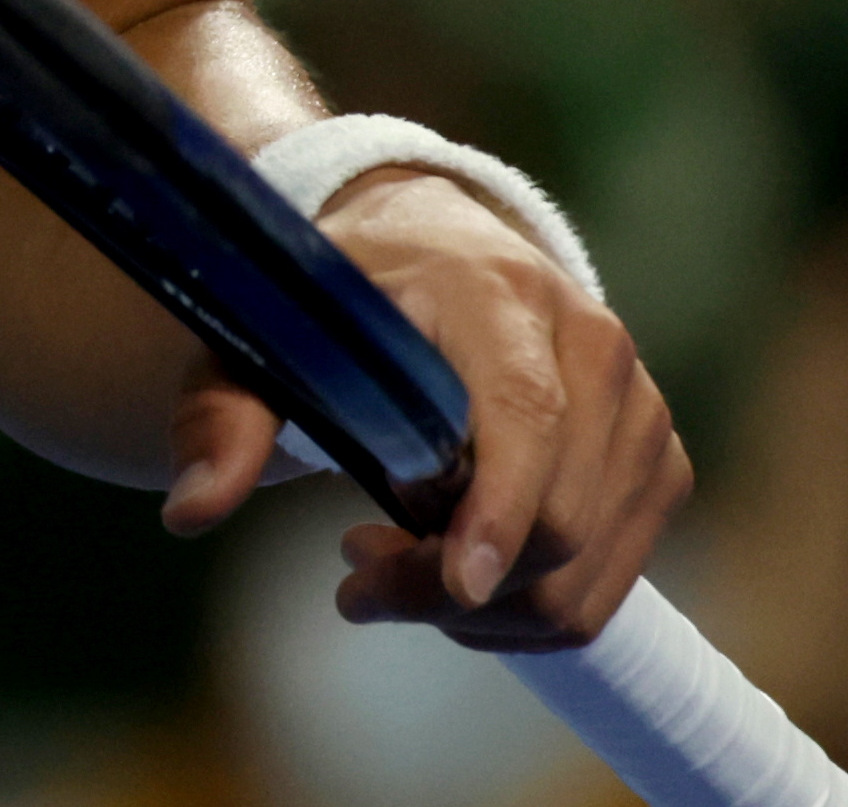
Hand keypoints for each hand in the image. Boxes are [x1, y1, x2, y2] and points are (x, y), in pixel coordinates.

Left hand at [157, 167, 688, 645]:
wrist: (427, 240)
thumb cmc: (338, 293)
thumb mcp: (261, 333)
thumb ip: (222, 415)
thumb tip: (190, 512)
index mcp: (496, 292)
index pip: (524, 417)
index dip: (497, 513)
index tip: (457, 585)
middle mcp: (591, 342)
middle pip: (555, 521)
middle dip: (451, 586)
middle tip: (355, 577)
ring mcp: (638, 404)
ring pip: (585, 571)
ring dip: (485, 609)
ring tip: (393, 564)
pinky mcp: (656, 456)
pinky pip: (611, 581)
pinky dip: (533, 604)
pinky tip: (458, 561)